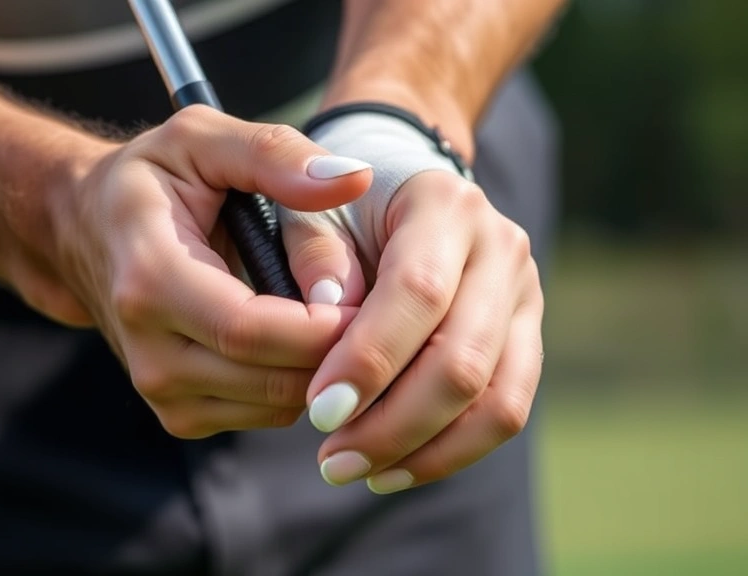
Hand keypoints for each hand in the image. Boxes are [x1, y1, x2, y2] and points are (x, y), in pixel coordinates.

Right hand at [9, 105, 371, 438]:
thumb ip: (277, 155)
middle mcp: (149, 350)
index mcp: (151, 280)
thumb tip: (354, 179)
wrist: (82, 229)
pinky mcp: (179, 413)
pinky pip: (266, 412)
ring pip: (277, 404)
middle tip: (370, 304)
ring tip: (330, 311)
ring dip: (322, 368)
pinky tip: (299, 335)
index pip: (250, 331)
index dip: (323, 327)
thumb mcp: (202, 138)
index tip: (370, 297)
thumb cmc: (150, 179)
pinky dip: (299, 382)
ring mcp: (160, 391)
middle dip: (337, 351)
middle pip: (271, 379)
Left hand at [281, 169, 543, 490]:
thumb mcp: (310, 212)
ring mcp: (523, 295)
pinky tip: (391, 469)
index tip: (319, 410)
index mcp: (443, 204)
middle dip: (391, 424)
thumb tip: (325, 317)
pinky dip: (449, 452)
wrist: (399, 193)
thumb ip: (313, 254)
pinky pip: (505, 410)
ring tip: (354, 471)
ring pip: (496, 400)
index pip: (417, 292)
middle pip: (463, 360)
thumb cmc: (341, 209)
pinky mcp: (526, 336)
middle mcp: (499, 247)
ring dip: (422, 451)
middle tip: (329, 460)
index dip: (369, 360)